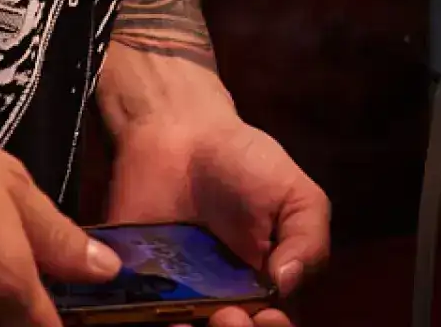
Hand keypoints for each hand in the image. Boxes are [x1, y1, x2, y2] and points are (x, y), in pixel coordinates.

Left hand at [89, 51, 328, 326]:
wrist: (180, 133)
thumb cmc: (247, 165)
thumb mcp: (296, 197)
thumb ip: (308, 241)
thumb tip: (287, 285)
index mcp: (265, 293)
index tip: (266, 314)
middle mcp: (221, 305)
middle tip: (229, 315)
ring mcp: (175, 302)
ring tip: (192, 321)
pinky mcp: (132, 292)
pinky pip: (135, 322)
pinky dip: (147, 325)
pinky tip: (162, 315)